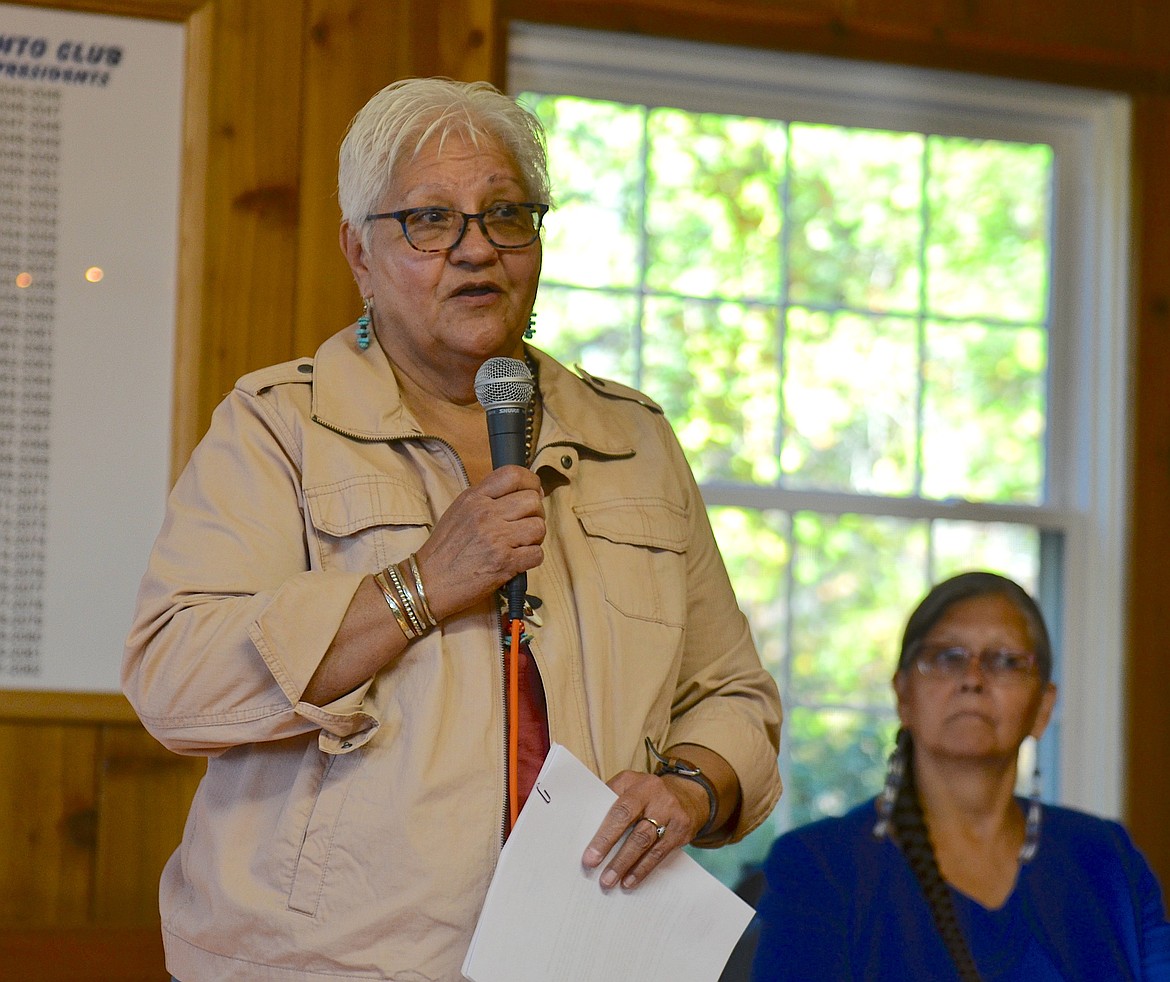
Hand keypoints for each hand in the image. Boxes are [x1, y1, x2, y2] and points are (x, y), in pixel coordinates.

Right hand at [416, 465, 544, 618]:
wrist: (428, 582)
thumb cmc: (444, 550)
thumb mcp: (459, 512)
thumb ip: (486, 499)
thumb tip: (521, 493)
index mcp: (474, 498)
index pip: (513, 475)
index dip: (531, 482)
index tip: (534, 492)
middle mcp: (486, 513)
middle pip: (532, 501)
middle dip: (536, 513)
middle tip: (526, 524)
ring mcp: (496, 538)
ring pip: (538, 527)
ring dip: (535, 538)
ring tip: (521, 544)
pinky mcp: (504, 563)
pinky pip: (537, 554)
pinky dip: (532, 558)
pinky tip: (518, 561)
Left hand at [581, 769, 709, 889]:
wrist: (686, 794)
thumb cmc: (646, 792)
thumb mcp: (628, 785)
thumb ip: (610, 799)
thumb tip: (587, 829)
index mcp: (639, 785)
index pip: (621, 811)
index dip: (605, 836)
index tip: (590, 857)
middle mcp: (658, 797)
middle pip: (636, 831)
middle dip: (617, 856)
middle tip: (602, 877)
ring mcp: (673, 814)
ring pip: (647, 844)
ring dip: (628, 866)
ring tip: (611, 881)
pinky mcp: (682, 831)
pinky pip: (660, 853)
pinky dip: (644, 869)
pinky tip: (631, 880)